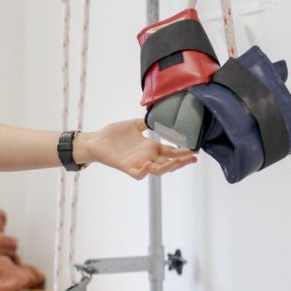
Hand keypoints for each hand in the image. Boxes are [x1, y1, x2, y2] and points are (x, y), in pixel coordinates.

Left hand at [76, 118, 196, 179]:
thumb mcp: (133, 125)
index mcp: (150, 147)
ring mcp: (138, 163)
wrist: (96, 140)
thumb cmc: (113, 134)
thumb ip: (146, 123)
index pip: (171, 151)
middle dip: (182, 161)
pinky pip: (138, 174)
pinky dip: (145, 171)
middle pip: (169, 163)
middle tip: (194, 158)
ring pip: (158, 170)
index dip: (183, 151)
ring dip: (168, 167)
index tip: (195, 149)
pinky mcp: (126, 167)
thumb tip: (158, 117)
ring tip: (178, 161)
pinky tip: (150, 164)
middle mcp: (147, 157)